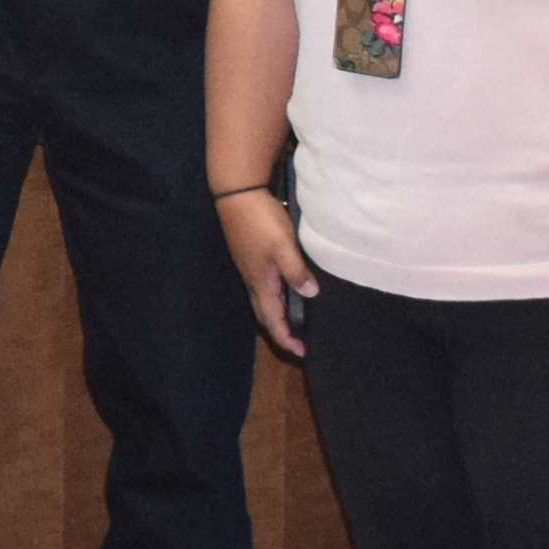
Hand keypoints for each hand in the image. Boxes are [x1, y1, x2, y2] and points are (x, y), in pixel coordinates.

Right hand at [217, 185, 316, 360]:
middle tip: (300, 341)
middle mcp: (254, 281)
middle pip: (266, 315)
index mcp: (261, 284)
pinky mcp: (252, 257)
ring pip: (264, 300)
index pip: (273, 321)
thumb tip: (311, 295)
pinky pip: (265, 287)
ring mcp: (251, 269)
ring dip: (279, 314)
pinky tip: (290, 288)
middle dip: (281, 331)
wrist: (237, 195)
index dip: (287, 339)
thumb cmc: (261, 222)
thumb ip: (296, 272)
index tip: (303, 352)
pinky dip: (278, 297)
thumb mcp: (283, 247)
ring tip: (298, 318)